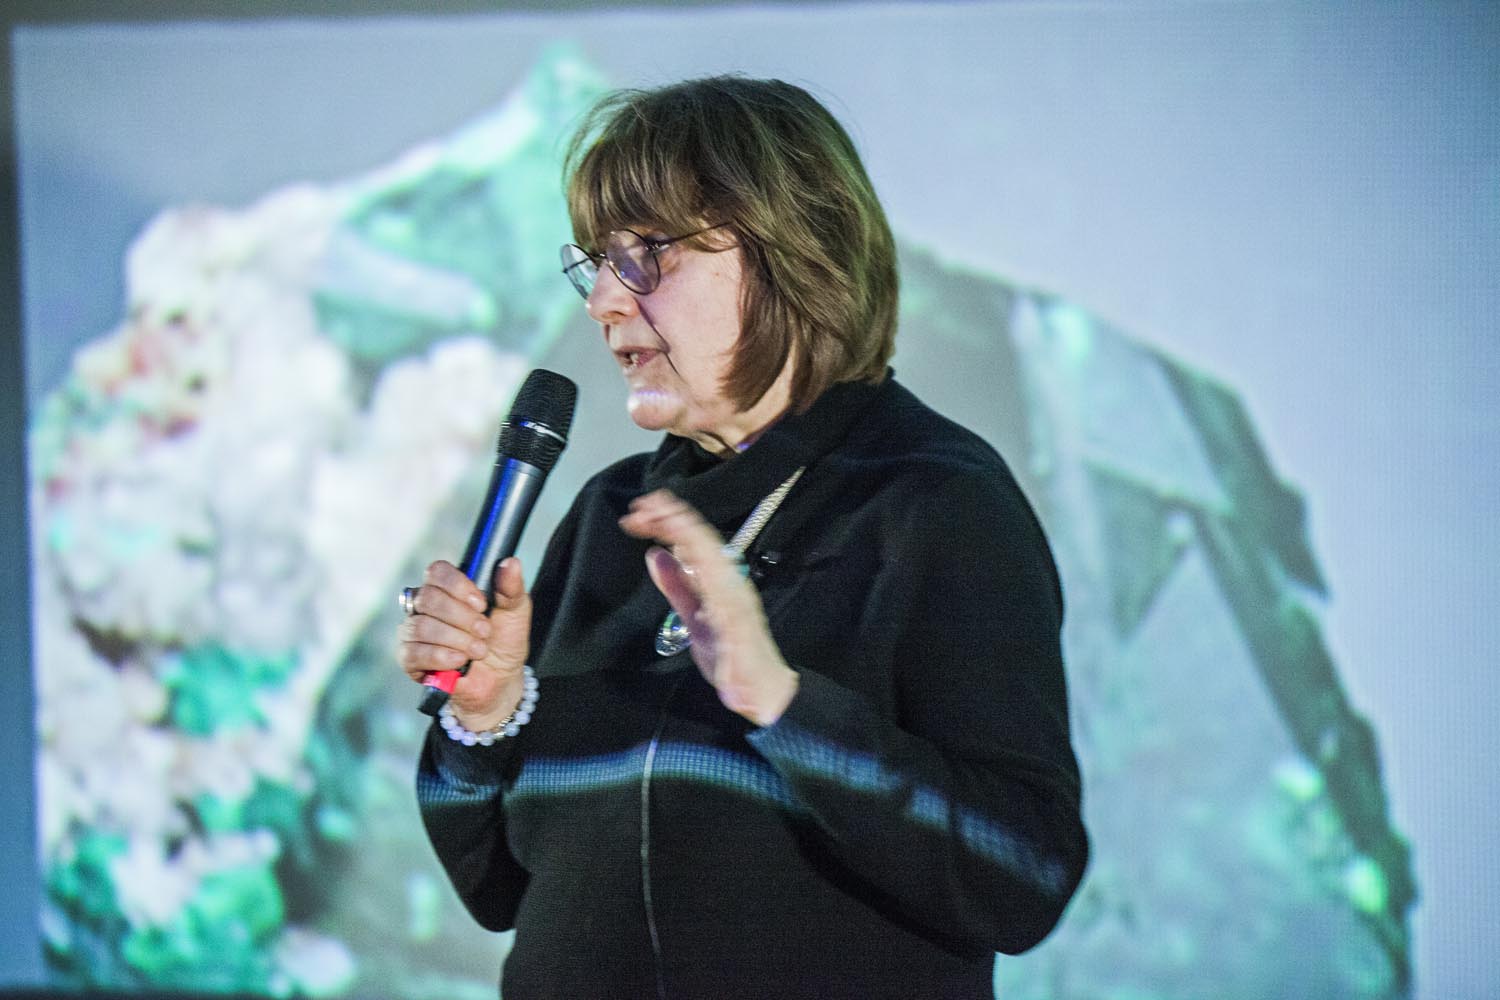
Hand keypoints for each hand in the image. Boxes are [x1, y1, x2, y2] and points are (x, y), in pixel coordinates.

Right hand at [397, 558, 530, 729]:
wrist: (500, 680)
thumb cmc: (503, 642)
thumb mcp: (515, 612)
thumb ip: (511, 588)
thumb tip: (510, 562)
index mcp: (448, 589)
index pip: (437, 572)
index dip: (458, 586)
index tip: (482, 604)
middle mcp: (425, 606)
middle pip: (428, 598)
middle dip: (462, 618)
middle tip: (484, 631)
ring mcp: (413, 631)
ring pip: (422, 626)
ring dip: (456, 639)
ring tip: (477, 650)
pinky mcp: (408, 658)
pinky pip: (413, 652)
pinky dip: (440, 657)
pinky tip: (458, 662)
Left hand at [619, 490, 797, 725]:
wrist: (761, 687)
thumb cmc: (729, 650)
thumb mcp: (693, 615)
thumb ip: (676, 585)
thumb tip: (655, 553)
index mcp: (720, 579)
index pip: (693, 541)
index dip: (668, 520)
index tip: (640, 509)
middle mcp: (732, 585)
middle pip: (703, 544)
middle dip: (675, 520)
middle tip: (645, 505)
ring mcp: (739, 608)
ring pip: (717, 567)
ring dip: (693, 542)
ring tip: (671, 523)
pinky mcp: (743, 635)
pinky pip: (729, 612)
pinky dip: (713, 592)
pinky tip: (694, 570)